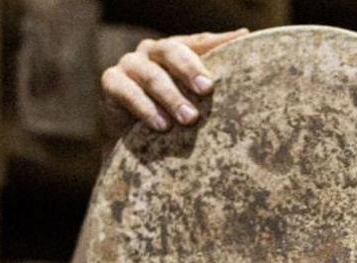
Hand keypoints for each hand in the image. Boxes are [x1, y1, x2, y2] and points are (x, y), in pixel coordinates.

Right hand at [99, 29, 247, 137]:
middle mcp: (152, 51)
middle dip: (190, 70)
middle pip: (172, 51)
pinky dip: (145, 109)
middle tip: (207, 90)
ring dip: (171, 97)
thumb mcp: (195, 90)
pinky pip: (127, 92)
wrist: (134, 136)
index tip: (230, 68)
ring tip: (189, 119)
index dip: (215, 47)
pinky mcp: (111, 82)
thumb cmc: (171, 109)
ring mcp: (130, 64)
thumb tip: (245, 33)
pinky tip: (162, 125)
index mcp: (176, 49)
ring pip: (151, 75)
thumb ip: (215, 62)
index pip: (198, 42)